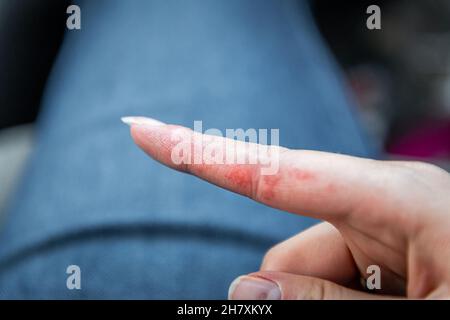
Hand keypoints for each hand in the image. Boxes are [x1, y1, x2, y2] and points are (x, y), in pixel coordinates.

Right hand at [123, 116, 449, 298]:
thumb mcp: (418, 315)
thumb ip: (328, 302)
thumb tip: (247, 287)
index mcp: (398, 198)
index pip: (272, 171)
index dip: (200, 153)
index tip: (141, 131)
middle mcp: (383, 203)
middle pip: (290, 248)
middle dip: (288, 294)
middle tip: (333, 314)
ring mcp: (384, 229)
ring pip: (306, 270)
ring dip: (317, 304)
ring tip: (381, 312)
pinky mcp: (388, 252)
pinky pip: (331, 278)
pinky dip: (331, 300)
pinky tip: (371, 307)